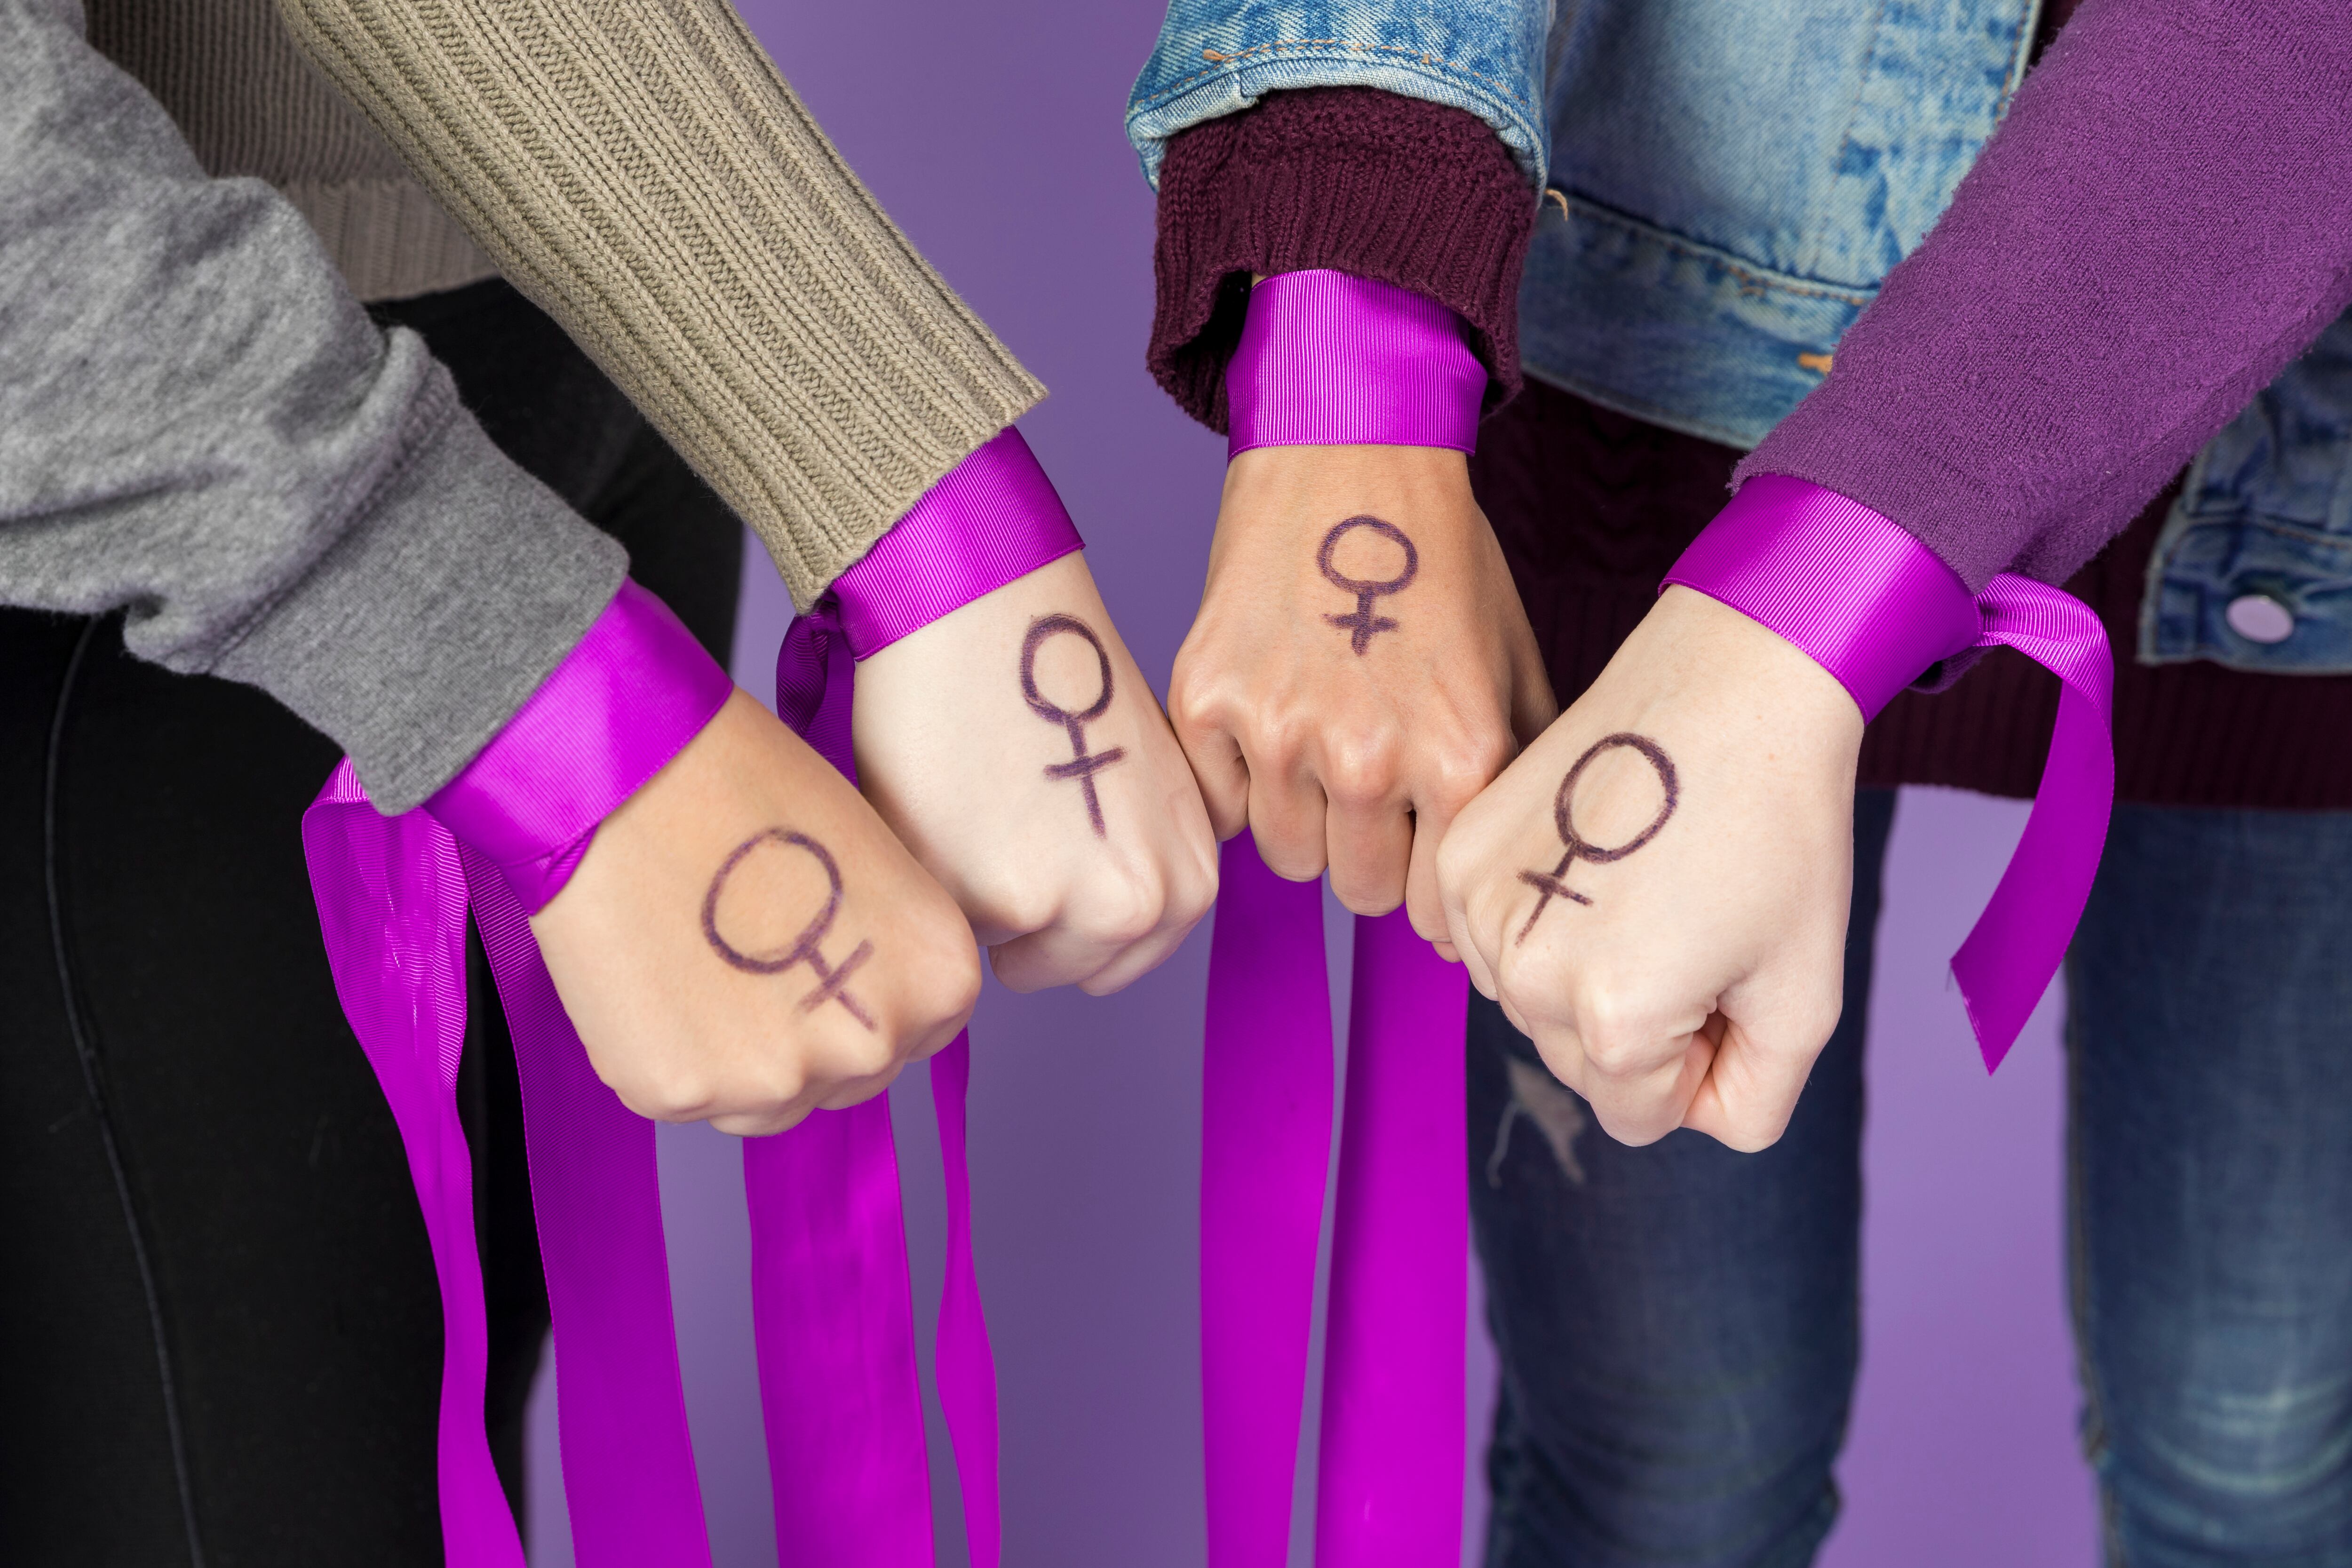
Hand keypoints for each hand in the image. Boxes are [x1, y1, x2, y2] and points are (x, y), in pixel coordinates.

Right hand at [531, 690, 981, 1136]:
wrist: (626, 774)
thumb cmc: (751, 786)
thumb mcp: (871, 861)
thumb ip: (884, 947)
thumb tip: (861, 991)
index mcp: (940, 979)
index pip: (923, 1029)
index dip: (869, 996)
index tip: (822, 961)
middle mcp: (873, 1046)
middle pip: (850, 1077)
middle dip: (809, 1034)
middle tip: (753, 960)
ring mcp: (776, 1081)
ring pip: (768, 1102)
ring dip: (742, 1057)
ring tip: (698, 962)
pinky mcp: (680, 1094)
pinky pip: (688, 1095)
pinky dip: (671, 1052)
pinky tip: (651, 976)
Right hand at [851, 551, 1218, 993]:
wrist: (981, 606)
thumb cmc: (1048, 676)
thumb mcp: (1144, 781)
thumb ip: (1142, 856)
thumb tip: (1105, 910)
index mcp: (1191, 873)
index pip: (1128, 954)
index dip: (1078, 905)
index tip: (1051, 845)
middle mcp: (1145, 902)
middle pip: (1070, 968)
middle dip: (1032, 919)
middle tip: (1006, 824)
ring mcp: (1068, 909)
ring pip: (1006, 954)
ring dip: (982, 902)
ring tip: (978, 808)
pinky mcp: (988, 902)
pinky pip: (950, 923)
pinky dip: (935, 878)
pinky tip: (943, 803)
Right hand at [1169, 444, 1553, 951]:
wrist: (1348, 454)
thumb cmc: (1438, 559)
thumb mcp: (1512, 667)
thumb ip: (1515, 780)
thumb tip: (1494, 884)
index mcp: (1459, 757)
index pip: (1433, 909)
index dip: (1427, 878)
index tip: (1419, 846)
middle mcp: (1368, 758)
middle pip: (1360, 889)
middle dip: (1369, 847)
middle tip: (1370, 774)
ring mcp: (1279, 732)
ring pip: (1288, 856)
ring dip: (1305, 815)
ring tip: (1319, 734)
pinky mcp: (1205, 703)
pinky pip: (1219, 806)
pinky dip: (1239, 779)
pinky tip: (1268, 714)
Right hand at [1436, 587, 1862, 1150]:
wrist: (1730, 686)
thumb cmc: (1779, 831)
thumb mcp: (1805, 995)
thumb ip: (1752, 1102)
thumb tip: (1689, 1113)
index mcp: (1612, 1022)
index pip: (1640, 1118)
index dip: (1696, 1060)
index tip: (1725, 973)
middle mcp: (1522, 978)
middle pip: (1581, 1063)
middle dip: (1641, 1019)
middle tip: (1695, 920)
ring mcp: (1477, 912)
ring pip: (1532, 1003)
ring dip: (1585, 970)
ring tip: (1648, 882)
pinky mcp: (1459, 856)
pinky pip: (1494, 940)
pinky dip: (1543, 917)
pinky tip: (1597, 856)